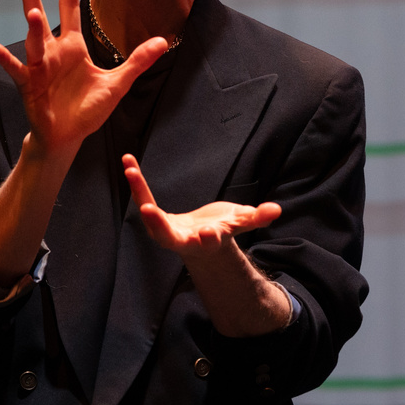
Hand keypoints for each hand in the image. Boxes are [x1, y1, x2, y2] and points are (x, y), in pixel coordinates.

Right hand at [0, 0, 166, 156]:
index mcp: (73, 45)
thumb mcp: (118, 83)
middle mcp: (54, 51)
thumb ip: (138, 61)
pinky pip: (17, 70)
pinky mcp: (30, 85)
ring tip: (32, 12)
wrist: (68, 137)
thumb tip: (163, 41)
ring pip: (33, 41)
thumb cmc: (88, 110)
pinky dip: (7, 60)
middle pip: (41, 13)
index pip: (70, 6)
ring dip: (32, 28)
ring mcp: (40, 67)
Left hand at [124, 155, 281, 260]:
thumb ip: (257, 217)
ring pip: (150, 217)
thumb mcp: (241, 222)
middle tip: (148, 211)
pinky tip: (128, 161)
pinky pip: (143, 198)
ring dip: (139, 194)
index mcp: (207, 243)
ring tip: (131, 171)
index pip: (208, 243)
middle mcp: (183, 240)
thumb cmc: (224, 229)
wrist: (203, 239)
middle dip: (159, 226)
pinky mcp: (156, 217)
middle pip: (168, 237)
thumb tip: (276, 210)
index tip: (209, 233)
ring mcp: (166, 230)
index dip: (209, 238)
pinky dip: (136, 182)